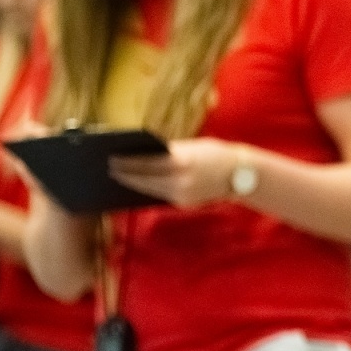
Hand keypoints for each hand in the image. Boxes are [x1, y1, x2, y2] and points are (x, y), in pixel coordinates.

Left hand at [108, 138, 238, 209]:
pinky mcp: (185, 203)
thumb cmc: (215, 154)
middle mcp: (180, 180)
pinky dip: (150, 189)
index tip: (112, 159)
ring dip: (135, 184)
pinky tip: (139, 186)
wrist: (241, 174)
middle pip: (145, 179)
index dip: (127, 162)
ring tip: (121, 178)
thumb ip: (169, 151)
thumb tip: (144, 154)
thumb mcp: (192, 147)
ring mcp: (183, 194)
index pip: (146, 163)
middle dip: (126, 175)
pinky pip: (162, 195)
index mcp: (181, 162)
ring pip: (151, 190)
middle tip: (110, 170)